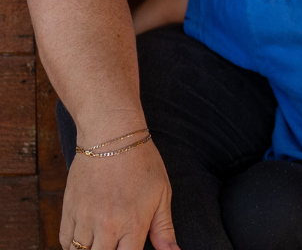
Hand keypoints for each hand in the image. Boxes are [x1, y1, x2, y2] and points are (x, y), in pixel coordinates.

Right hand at [60, 138, 178, 249]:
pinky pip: (64, 242)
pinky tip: (85, 236)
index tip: (128, 248)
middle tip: (114, 242)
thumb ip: (164, 228)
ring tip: (101, 239)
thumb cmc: (142, 162)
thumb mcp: (162, 193)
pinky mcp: (68, 212)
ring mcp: (85, 220)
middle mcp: (107, 227)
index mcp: (134, 225)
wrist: (111, 135)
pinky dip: (72, 244)